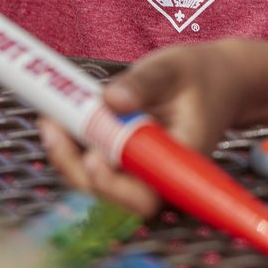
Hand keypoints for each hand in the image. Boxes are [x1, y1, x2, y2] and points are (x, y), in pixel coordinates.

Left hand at [39, 38, 254, 216]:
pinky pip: (94, 168)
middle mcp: (160, 178)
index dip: (114, 186)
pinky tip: (58, 119)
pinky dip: (73, 148)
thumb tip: (112, 100)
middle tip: (53, 127)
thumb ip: (144, 82)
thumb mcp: (173, 68)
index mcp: (181, 162)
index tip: (93, 158)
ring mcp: (141, 175)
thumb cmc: (200, 77)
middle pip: (111, 198)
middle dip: (76, 168)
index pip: (145, 195)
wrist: (217, 82)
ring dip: (67, 157)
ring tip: (50, 119)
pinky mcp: (126, 165)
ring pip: (96, 186)